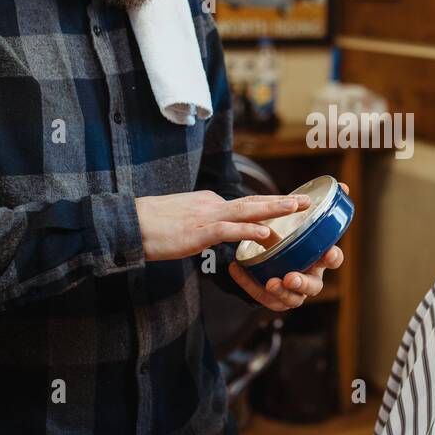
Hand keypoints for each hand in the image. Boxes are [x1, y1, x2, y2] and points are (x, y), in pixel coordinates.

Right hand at [134, 190, 310, 261]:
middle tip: (306, 201)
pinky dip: (249, 230)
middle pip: (254, 201)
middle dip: (282, 202)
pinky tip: (265, 232)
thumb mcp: (184, 220)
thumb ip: (204, 223)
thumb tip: (217, 229)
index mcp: (209, 203)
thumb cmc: (151, 226)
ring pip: (247, 211)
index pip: (245, 204)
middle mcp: (212, 205)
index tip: (291, 206)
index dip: (270, 205)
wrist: (128, 224)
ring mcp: (206, 217)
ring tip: (296, 209)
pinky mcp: (198, 232)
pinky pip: (228, 230)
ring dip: (274, 209)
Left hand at [228, 181, 348, 310]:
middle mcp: (309, 276)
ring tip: (270, 282)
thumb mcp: (302, 221)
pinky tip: (238, 269)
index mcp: (319, 258)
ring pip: (293, 299)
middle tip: (289, 276)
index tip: (328, 251)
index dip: (333, 257)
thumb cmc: (293, 238)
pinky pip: (265, 298)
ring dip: (282, 292)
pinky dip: (251, 285)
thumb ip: (321, 205)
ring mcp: (293, 290)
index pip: (333, 259)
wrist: (269, 254)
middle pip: (313, 286)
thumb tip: (344, 185)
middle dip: (302, 283)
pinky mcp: (273, 297)